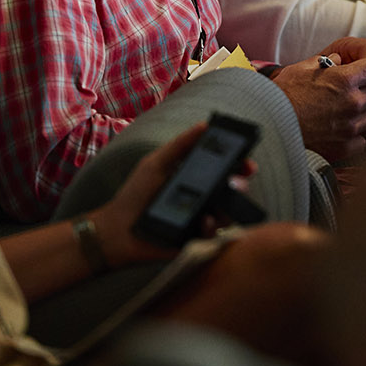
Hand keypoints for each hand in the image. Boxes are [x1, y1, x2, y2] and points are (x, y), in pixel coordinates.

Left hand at [91, 121, 256, 265]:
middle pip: (233, 191)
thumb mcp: (156, 164)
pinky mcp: (195, 241)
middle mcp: (202, 198)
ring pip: (228, 213)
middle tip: (239, 183)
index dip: (240, 164)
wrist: (117, 231)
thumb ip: (179, 145)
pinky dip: (211, 227)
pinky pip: (214, 235)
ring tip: (215, 206)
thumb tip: (204, 125)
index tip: (247, 162)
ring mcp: (200, 220)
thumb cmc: (135, 194)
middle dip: (241, 186)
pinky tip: (203, 221)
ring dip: (227, 208)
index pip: (225, 168)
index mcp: (195, 178)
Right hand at [274, 38, 365, 162]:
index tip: (364, 61)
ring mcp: (352, 128)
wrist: (268, 127)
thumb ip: (327, 61)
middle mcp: (353, 104)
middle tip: (358, 80)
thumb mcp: (303, 68)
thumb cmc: (282, 96)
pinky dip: (360, 131)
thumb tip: (339, 60)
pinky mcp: (345, 147)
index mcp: (344, 81)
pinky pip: (365, 137)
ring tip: (356, 101)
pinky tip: (347, 123)